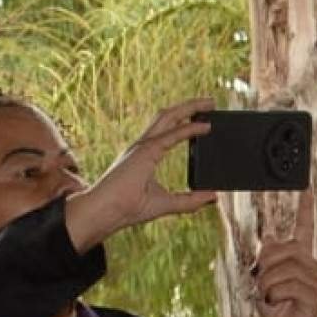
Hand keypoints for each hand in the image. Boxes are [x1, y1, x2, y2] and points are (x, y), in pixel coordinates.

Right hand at [69, 99, 217, 250]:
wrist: (104, 213)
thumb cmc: (125, 209)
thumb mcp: (165, 204)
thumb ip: (189, 201)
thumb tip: (212, 196)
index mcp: (144, 155)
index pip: (168, 131)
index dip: (185, 123)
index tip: (205, 122)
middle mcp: (142, 146)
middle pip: (168, 116)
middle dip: (189, 107)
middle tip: (210, 103)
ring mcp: (142, 146)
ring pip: (168, 116)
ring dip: (189, 107)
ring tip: (209, 103)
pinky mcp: (145, 151)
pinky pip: (172, 135)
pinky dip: (190, 128)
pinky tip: (206, 127)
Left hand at [250, 186, 316, 316]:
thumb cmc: (278, 309)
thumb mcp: (265, 281)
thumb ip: (267, 260)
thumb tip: (268, 236)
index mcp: (300, 259)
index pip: (305, 229)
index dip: (305, 210)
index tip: (307, 190)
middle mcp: (311, 265)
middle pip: (285, 249)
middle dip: (265, 265)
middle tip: (261, 284)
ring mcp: (316, 280)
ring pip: (284, 269)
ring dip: (267, 284)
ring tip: (269, 296)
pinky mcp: (315, 295)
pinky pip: (289, 286)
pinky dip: (275, 294)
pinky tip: (276, 302)